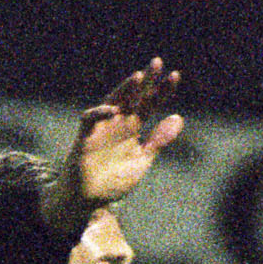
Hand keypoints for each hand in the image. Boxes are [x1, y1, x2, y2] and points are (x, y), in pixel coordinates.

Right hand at [48, 58, 184, 230]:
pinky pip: (90, 119)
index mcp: (133, 126)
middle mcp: (118, 122)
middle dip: (145, 81)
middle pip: (133, 96)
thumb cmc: (113, 181)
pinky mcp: (85, 137)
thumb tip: (178, 117)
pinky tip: (113, 109)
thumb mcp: (142, 160)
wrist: (89, 200)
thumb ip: (157, 140)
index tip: (174, 76)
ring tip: (138, 77)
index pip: (150, 103)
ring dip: (125, 90)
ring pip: (113, 101)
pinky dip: (99, 113)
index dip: (162, 91)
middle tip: (157, 62)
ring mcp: (101, 128)